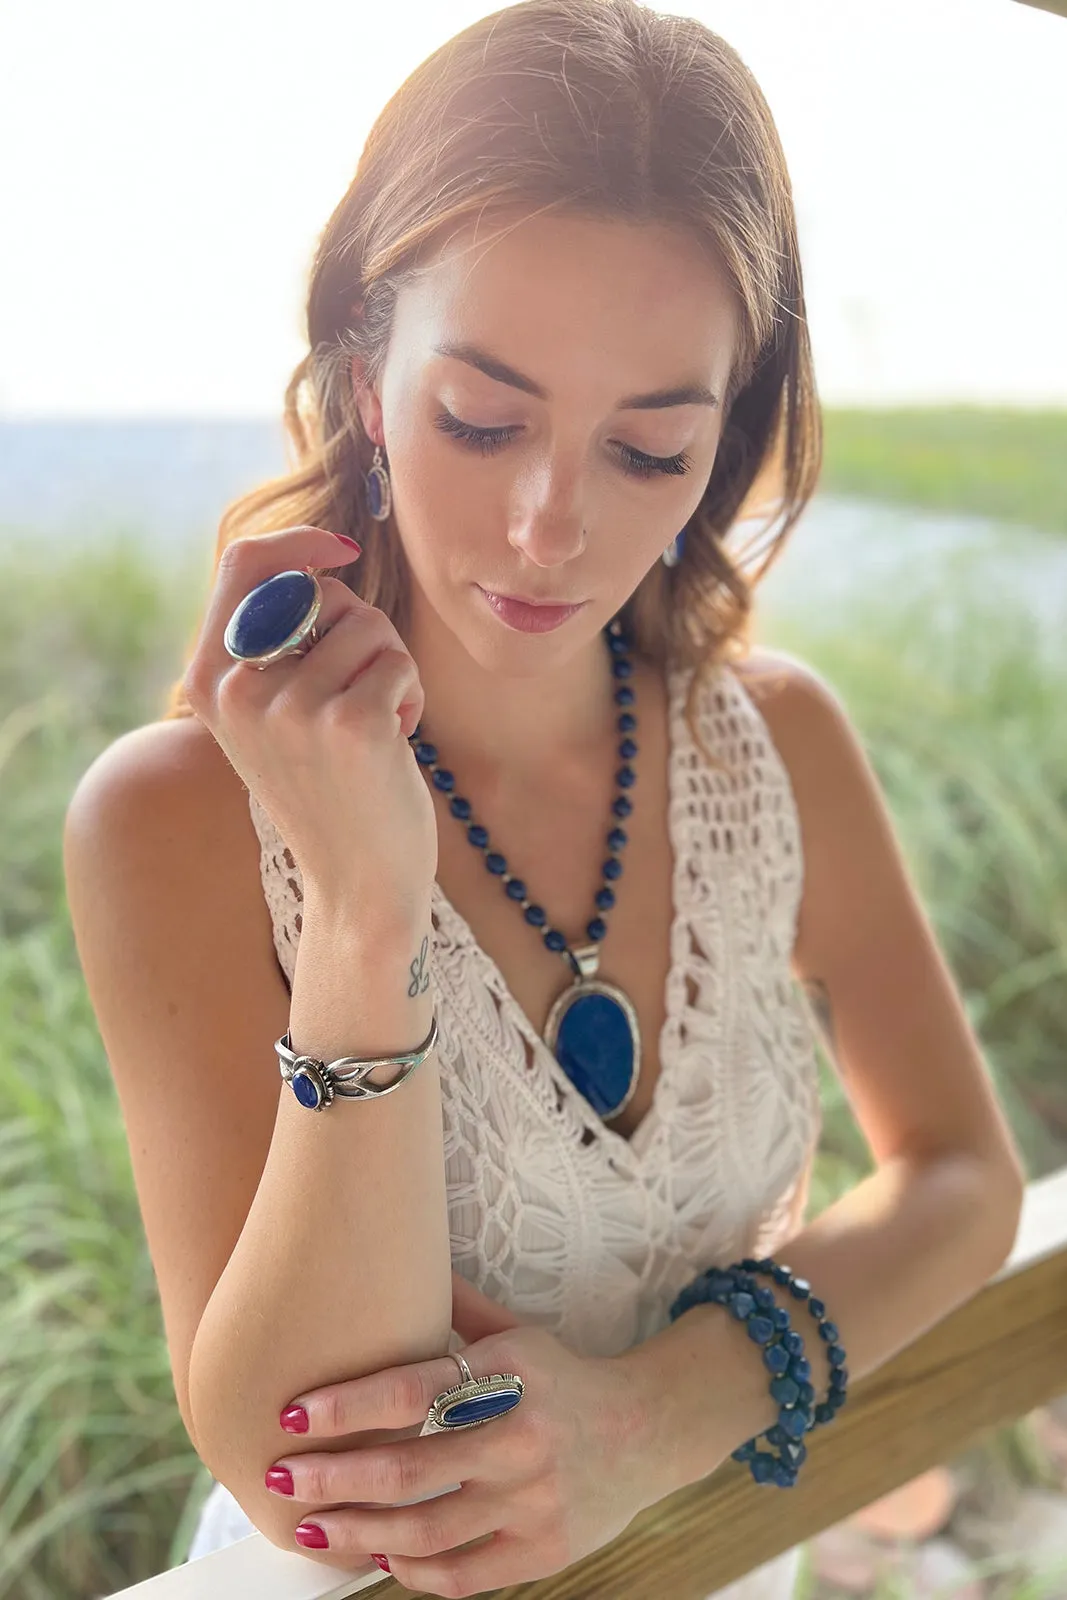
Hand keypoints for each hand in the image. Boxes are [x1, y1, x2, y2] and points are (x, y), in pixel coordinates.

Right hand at [182, 525, 436, 925]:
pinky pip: (398, 662)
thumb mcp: (273, 716)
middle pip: (321, 593)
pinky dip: (410, 694)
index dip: (300, 542)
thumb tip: (313, 562)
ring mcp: (292, 708)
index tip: (344, 550)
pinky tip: (396, 742)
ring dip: (389, 667)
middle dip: (362, 629)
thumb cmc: (329, 791)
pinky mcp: (350, 724)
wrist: (359, 885)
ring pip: (368, 626)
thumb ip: (274, 645)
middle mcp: (240, 690)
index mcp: (209, 680)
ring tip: (378, 723)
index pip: (243, 563)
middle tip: (365, 690)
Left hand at [268, 1286, 660, 1594]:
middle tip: (281, 1480)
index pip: (411, 1389)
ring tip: (313, 1530)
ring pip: (427, 1530)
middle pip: (408, 1467)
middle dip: (334, 1478)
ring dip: (360, 1534)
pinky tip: (381, 1556)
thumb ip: (458, 1309)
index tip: (290, 1415)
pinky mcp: (544, 1549)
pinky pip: (464, 1574)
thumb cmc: (563, 1376)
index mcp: (508, 1372)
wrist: (649, 1429)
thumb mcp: (517, 1332)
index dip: (345, 1405)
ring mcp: (534, 1499)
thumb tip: (399, 1254)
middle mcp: (520, 1436)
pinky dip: (415, 1571)